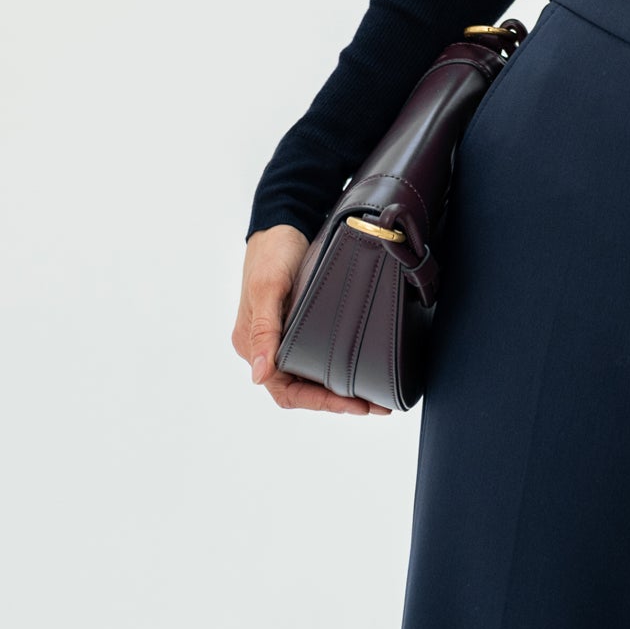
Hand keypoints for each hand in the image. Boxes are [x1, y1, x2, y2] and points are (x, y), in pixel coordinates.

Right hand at [233, 222, 388, 414]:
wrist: (283, 222)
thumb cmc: (271, 252)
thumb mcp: (268, 288)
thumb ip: (263, 331)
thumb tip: (259, 376)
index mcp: (252, 344)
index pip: (285, 391)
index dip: (319, 403)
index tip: (354, 406)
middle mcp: (267, 347)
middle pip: (301, 389)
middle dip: (337, 401)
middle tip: (376, 405)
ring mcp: (283, 336)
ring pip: (310, 375)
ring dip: (339, 388)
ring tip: (374, 395)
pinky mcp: (298, 322)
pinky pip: (315, 355)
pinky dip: (336, 367)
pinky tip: (359, 368)